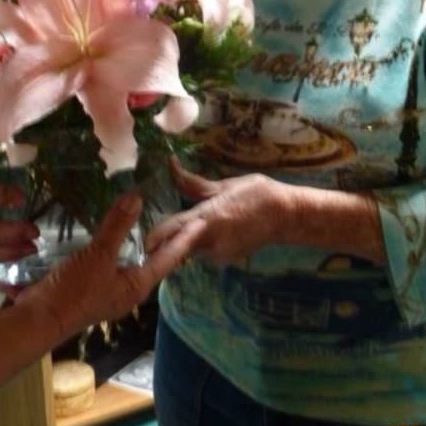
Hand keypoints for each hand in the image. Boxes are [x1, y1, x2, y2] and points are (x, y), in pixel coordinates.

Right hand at [24, 193, 202, 343]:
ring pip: (134, 263)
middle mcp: (128, 290)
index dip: (184, 240)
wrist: (40, 319)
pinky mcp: (92, 287)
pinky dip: (121, 248)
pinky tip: (115, 237)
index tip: (202, 222)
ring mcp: (110, 290)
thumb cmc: (74, 290)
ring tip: (152, 224)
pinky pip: (115, 263)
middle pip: (155, 262)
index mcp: (137, 286)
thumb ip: (117, 226)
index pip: (168, 259)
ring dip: (143, 245)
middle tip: (182, 220)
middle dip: (168, 243)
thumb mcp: (98, 255)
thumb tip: (138, 198)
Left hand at [143, 160, 292, 265]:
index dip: (155, 237)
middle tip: (152, 237)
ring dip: (186, 240)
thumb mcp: (223, 185)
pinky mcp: (226, 260)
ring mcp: (219, 253)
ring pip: (191, 248)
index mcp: (209, 217)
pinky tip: (213, 233)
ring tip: (192, 227)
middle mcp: (211, 240)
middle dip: (168, 240)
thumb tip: (171, 166)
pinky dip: (202, 243)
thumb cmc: (256, 193)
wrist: (285, 216)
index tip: (139, 241)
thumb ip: (194, 184)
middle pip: (179, 243)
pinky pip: (205, 252)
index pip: (174, 229)